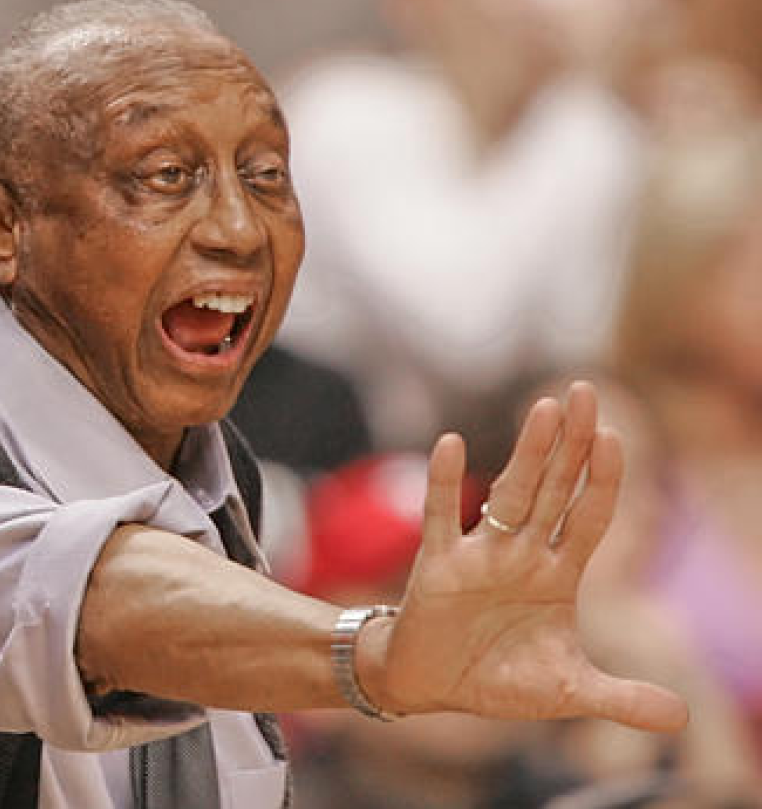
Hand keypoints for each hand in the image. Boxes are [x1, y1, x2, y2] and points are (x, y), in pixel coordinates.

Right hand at [358, 381, 688, 731]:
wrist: (431, 686)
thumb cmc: (498, 679)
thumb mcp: (567, 693)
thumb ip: (620, 699)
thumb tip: (681, 720)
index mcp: (557, 575)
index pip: (589, 518)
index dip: (603, 481)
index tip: (616, 436)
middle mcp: (521, 554)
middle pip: (553, 489)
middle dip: (571, 443)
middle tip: (585, 391)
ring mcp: (480, 555)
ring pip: (509, 494)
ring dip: (528, 453)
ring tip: (546, 407)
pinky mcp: (437, 565)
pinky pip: (440, 516)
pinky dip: (444, 481)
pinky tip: (451, 443)